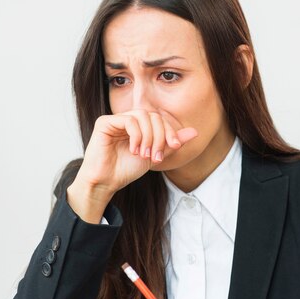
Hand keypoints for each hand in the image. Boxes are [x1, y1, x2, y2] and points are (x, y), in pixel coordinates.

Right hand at [67, 109, 196, 221]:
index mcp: (139, 126)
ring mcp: (116, 120)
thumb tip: (195, 132)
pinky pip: (128, 120)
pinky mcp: (104, 123)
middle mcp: (127, 119)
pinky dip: (136, 135)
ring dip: (149, 137)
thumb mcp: (155, 156)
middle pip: (153, 116)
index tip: (175, 147)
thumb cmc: (126, 170)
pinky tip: (134, 150)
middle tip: (157, 156)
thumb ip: (171, 143)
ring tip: (145, 155)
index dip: (170, 131)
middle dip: (160, 135)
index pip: (159, 119)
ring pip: (142, 116)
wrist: (107, 182)